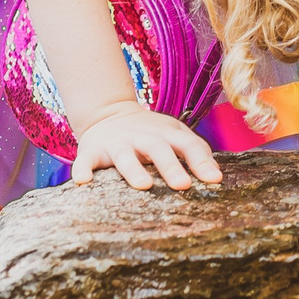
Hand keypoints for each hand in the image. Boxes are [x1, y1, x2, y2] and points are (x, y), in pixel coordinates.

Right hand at [72, 105, 222, 189]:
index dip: (201, 161)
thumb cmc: (150, 133)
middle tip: (183, 185)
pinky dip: (83, 169)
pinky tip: (82, 181)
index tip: (214, 180)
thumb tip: (215, 175)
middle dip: (171, 166)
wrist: (108, 113)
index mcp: (166, 134)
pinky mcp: (92, 150)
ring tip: (143, 185)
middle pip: (158, 148)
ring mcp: (117, 144)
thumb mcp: (175, 135)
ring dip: (133, 169)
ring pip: (125, 156)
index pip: (187, 145)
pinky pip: (86, 160)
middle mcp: (142, 137)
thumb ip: (196, 151)